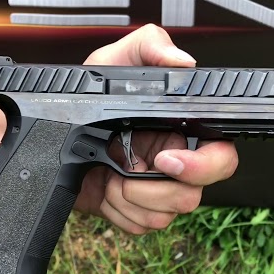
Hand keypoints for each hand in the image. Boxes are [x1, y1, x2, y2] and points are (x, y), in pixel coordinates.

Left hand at [73, 24, 238, 233]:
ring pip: (166, 215)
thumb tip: (182, 61)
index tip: (164, 160)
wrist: (53, 137)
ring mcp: (158, 193)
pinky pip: (140, 226)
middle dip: (157, 190)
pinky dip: (118, 212)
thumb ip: (149, 47)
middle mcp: (176, 166)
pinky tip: (105, 191)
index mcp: (181, 132)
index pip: (220, 156)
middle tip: (125, 172)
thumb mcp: (114, 62)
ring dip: (129, 199)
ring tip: (109, 173)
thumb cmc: (88, 97)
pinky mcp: (137, 213)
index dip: (203, 166)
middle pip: (194, 195)